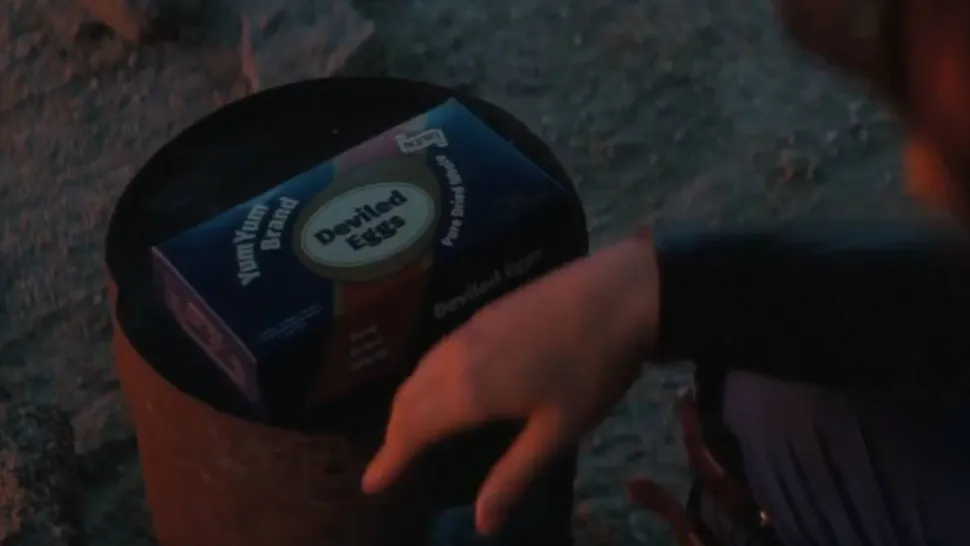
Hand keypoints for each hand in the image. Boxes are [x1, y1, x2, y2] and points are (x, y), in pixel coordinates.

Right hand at [361, 232, 661, 534]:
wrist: (619, 292)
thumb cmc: (592, 369)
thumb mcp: (557, 432)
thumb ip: (513, 476)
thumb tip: (482, 523)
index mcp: (468, 392)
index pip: (412, 430)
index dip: (389, 459)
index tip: (370, 484)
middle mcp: (456, 358)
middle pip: (407, 398)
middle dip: (394, 433)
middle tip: (389, 462)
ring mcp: (469, 329)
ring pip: (420, 370)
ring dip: (406, 403)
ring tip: (409, 428)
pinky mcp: (485, 312)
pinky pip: (437, 352)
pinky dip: (424, 377)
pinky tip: (443, 384)